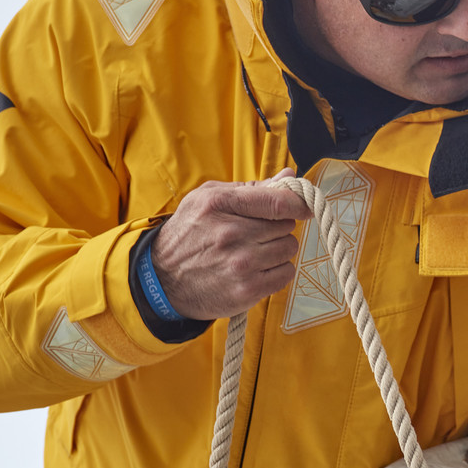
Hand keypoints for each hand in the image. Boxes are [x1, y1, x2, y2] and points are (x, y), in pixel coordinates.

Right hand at [151, 168, 312, 319]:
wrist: (163, 279)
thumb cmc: (190, 233)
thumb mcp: (208, 198)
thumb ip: (251, 188)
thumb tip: (289, 176)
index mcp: (220, 204)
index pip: (277, 201)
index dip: (298, 203)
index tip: (303, 206)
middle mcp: (231, 234)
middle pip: (286, 226)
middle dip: (277, 227)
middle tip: (257, 233)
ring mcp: (240, 264)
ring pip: (288, 249)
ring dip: (278, 249)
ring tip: (255, 251)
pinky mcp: (247, 290)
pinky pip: (286, 274)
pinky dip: (277, 271)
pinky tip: (258, 269)